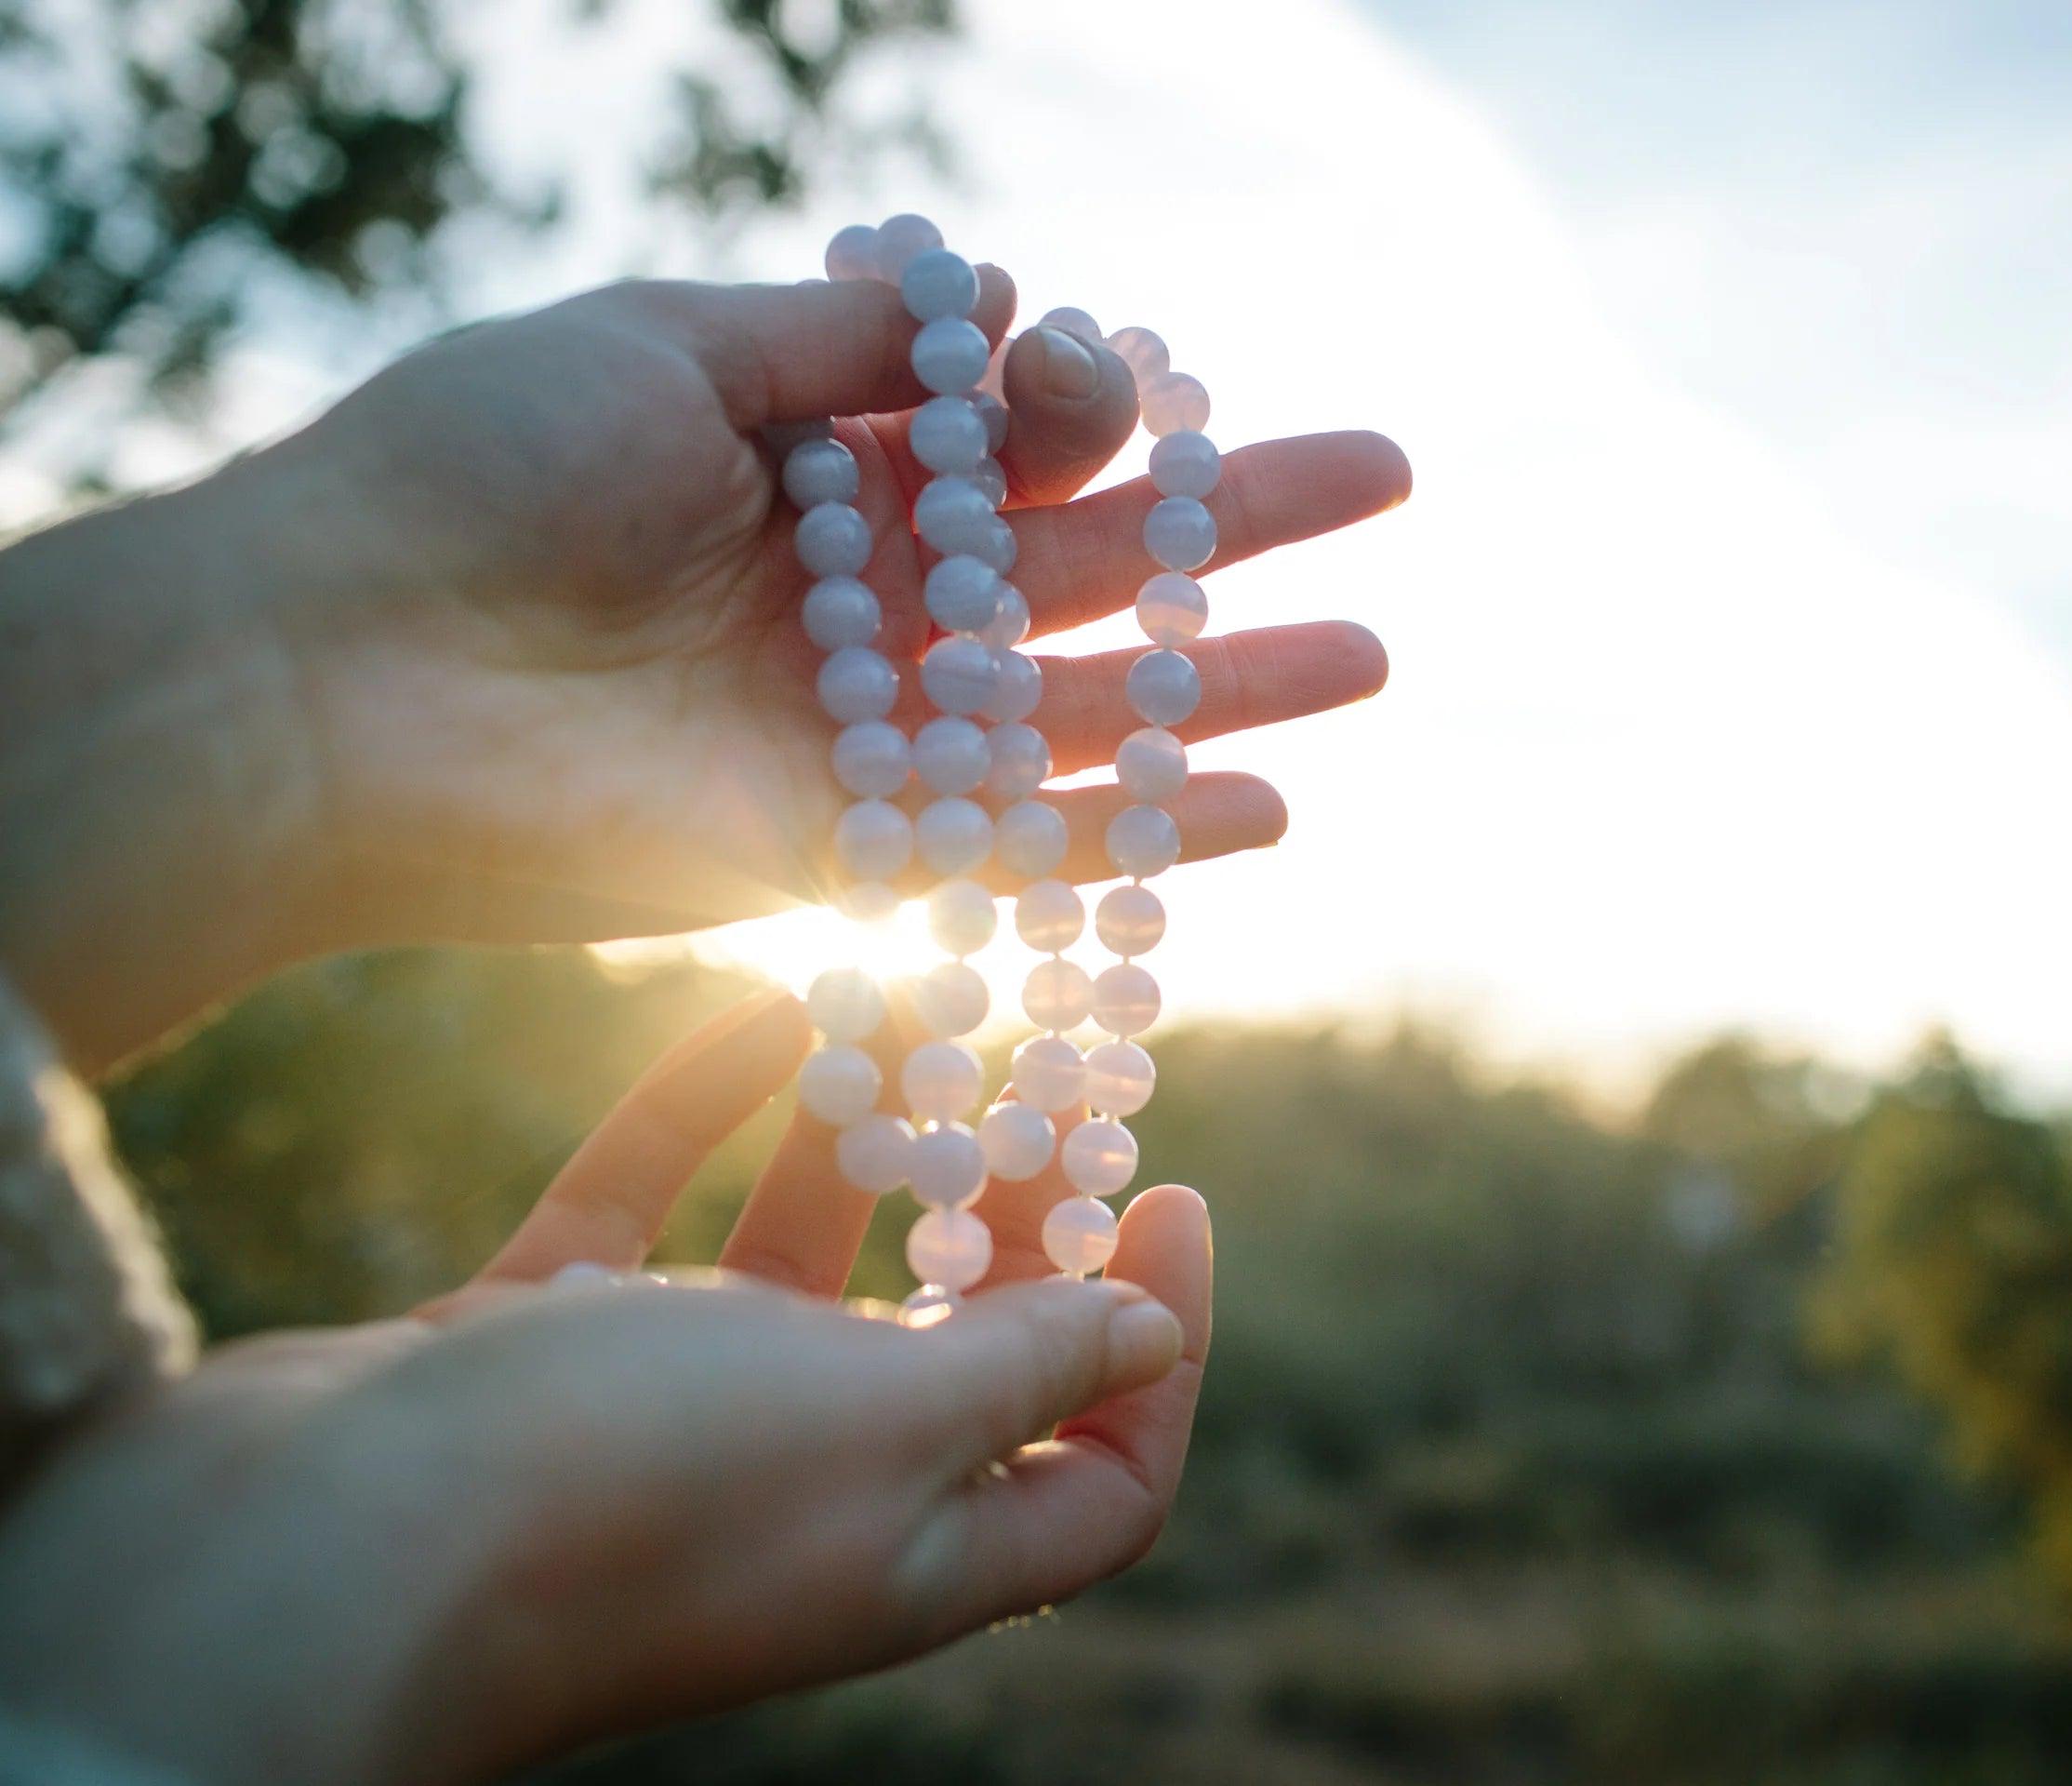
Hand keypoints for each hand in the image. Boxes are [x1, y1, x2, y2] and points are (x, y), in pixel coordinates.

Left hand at [0, 270, 1406, 1064]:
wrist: (350, 676)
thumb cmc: (481, 473)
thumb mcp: (663, 345)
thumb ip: (845, 344)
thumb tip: (1010, 303)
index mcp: (817, 463)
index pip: (1009, 436)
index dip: (1094, 404)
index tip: (1126, 382)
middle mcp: (858, 599)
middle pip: (1088, 563)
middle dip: (1238, 524)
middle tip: (1382, 481)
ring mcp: (864, 732)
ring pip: (1088, 709)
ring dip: (1233, 686)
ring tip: (1374, 654)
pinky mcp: (852, 855)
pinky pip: (1029, 847)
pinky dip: (1147, 834)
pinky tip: (1269, 804)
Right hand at [0, 994, 1212, 1785]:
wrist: (306, 1555)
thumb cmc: (633, 1488)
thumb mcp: (887, 1417)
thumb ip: (1027, 1369)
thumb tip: (1149, 1335)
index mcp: (916, 1551)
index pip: (1104, 1481)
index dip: (1168, 1351)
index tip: (1172, 1191)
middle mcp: (804, 1496)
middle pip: (961, 1354)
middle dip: (1017, 1215)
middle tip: (1042, 1077)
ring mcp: (658, 1423)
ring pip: (798, 1267)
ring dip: (863, 1142)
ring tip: (918, 999)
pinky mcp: (533, 1354)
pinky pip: (645, 1217)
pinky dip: (703, 1116)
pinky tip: (766, 1000)